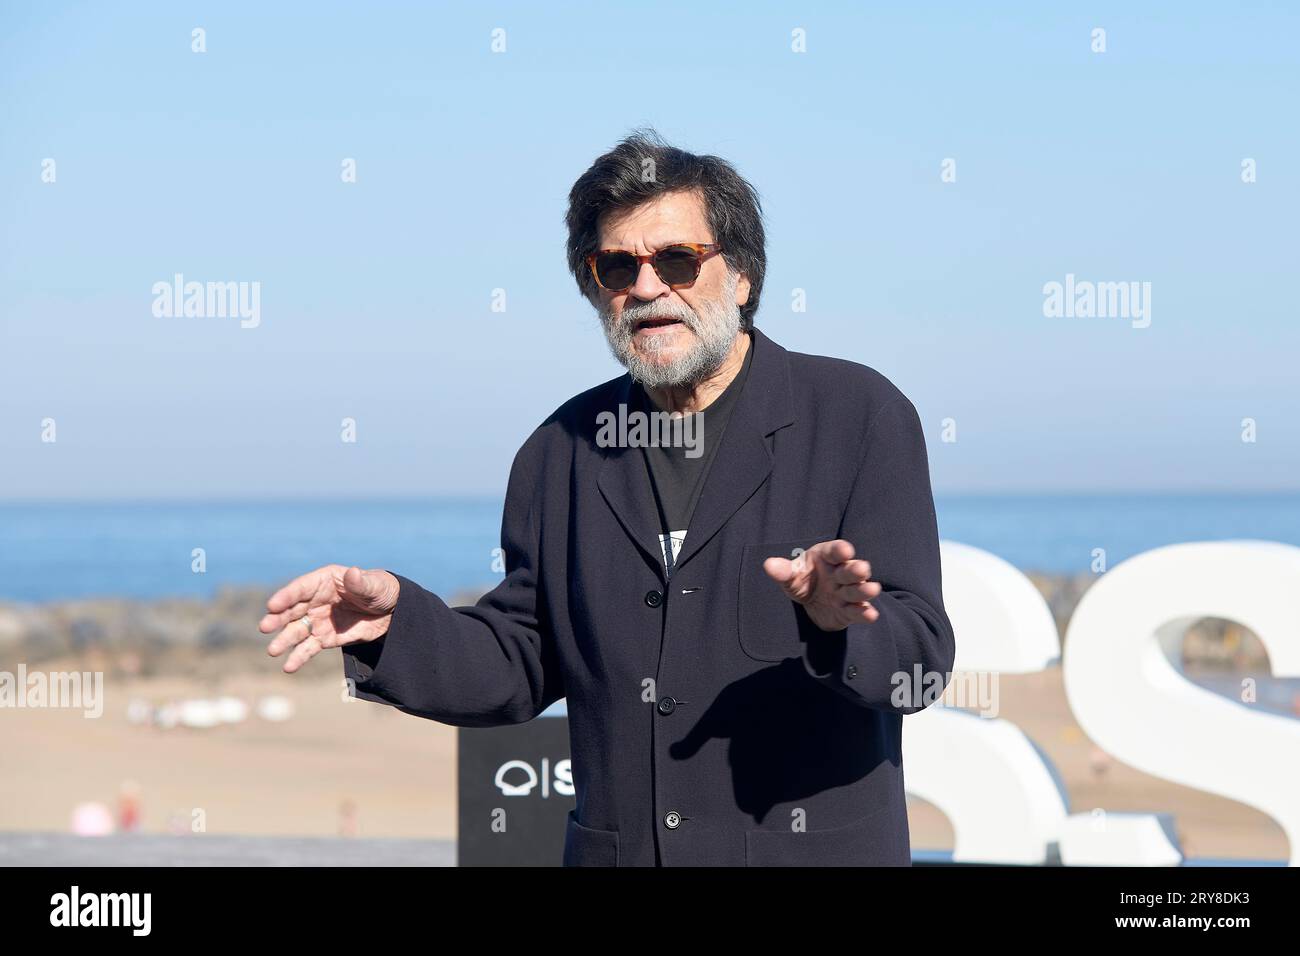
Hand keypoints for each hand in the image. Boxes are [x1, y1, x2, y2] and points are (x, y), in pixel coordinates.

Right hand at [259, 565, 400, 672]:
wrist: (394, 612)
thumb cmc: (382, 590)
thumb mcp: (375, 585)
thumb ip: (362, 583)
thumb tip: (353, 573)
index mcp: (324, 582)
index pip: (300, 588)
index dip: (286, 596)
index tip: (272, 606)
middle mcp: (315, 600)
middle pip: (292, 610)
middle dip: (278, 619)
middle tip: (265, 628)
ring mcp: (318, 620)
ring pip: (296, 631)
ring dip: (284, 640)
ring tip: (273, 651)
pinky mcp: (325, 638)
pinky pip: (308, 648)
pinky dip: (298, 657)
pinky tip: (288, 667)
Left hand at [762, 539, 881, 631]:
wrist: (810, 604)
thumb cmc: (802, 580)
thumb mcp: (790, 575)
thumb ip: (782, 571)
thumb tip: (769, 565)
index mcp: (827, 557)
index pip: (835, 551)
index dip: (840, 550)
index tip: (845, 550)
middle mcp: (841, 573)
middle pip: (850, 570)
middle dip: (856, 570)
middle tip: (862, 569)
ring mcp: (847, 592)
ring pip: (858, 590)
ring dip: (864, 590)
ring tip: (872, 589)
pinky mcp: (850, 610)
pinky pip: (858, 611)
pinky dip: (864, 613)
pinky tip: (870, 615)